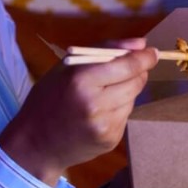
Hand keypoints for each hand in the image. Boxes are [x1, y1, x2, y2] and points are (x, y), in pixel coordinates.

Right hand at [0, 47, 156, 184]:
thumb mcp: (65, 68)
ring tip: (104, 92)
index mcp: (80, 80)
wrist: (35, 143)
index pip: (126, 65)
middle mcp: (94, 103)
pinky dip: (118, 109)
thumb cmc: (48, 98)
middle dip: (138, 73)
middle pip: (135, 82)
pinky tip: (99, 112)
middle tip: (132, 69)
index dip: (144, 58)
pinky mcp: (110, 139)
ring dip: (126, 91)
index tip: (152, 52)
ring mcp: (104, 124)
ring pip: (132, 99)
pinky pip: (125, 116)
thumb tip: (140, 43)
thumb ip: (103, 51)